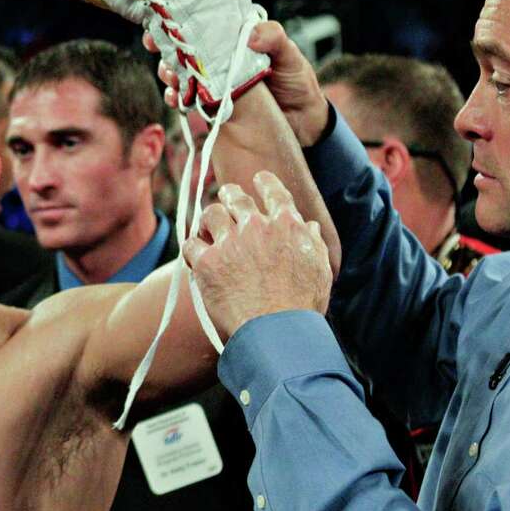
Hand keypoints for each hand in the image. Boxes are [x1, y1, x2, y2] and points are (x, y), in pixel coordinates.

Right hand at [146, 24, 329, 146]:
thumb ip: (274, 38)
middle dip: (167, 48)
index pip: (205, 24)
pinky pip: (188, 100)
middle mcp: (222, 59)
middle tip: (156, 48)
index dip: (182, 21)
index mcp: (237, 40)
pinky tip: (175, 98)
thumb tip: (249, 35)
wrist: (303, 123)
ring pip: (183, 73)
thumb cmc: (297, 82)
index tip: (163, 21)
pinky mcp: (213, 107)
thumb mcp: (290, 54)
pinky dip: (177, 99)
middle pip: (186, 49)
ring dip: (169, 73)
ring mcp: (215, 83)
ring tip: (170, 75)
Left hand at [182, 171, 331, 339]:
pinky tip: (195, 257)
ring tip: (207, 229)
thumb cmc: (302, 307)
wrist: (277, 331)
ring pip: (210, 214)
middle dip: (230, 195)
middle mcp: (257, 226)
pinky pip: (190, 245)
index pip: (274, 192)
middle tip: (227, 199)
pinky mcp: (207, 263)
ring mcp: (230, 242)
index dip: (264, 182)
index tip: (258, 179)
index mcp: (287, 225)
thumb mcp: (319, 270)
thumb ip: (313, 244)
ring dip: (209, 220)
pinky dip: (192, 249)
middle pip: (236, 197)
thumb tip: (309, 226)